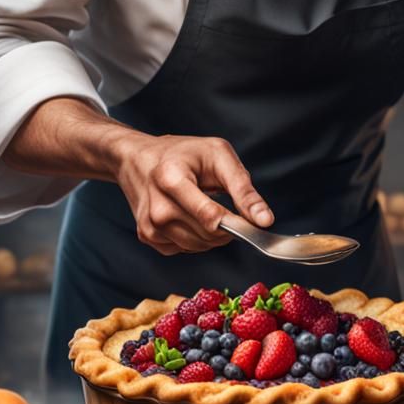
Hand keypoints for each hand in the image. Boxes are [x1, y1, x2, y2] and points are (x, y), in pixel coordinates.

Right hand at [115, 132, 274, 255]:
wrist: (138, 159)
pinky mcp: (147, 236)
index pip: (211, 217)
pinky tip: (192, 217)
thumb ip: (244, 189)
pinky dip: (196, 238)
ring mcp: (149, 225)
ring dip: (213, 234)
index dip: (238, 223)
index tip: (255, 223)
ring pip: (199, 246)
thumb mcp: (219, 156)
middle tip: (229, 206)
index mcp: (171, 179)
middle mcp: (157, 206)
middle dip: (228, 226)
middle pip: (207, 234)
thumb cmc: (183, 153)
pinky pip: (185, 249)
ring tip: (210, 208)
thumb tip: (265, 221)